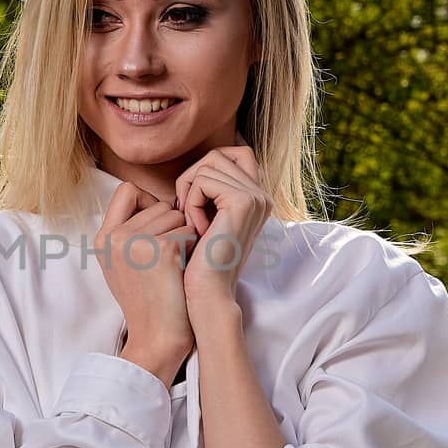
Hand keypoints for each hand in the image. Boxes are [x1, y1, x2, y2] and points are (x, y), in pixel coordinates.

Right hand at [94, 181, 194, 381]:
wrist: (157, 338)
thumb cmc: (151, 300)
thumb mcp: (126, 262)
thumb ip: (132, 230)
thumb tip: (163, 200)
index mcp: (103, 237)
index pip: (127, 190)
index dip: (149, 203)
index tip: (158, 228)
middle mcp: (113, 236)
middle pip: (159, 203)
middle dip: (172, 226)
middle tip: (167, 261)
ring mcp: (134, 242)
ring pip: (176, 216)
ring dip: (184, 237)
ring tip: (174, 267)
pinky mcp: (159, 250)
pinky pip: (188, 230)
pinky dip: (192, 248)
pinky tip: (183, 270)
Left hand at [174, 146, 269, 309]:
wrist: (208, 294)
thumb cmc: (199, 263)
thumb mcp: (205, 221)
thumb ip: (209, 194)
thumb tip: (194, 168)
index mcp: (256, 198)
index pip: (234, 153)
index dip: (205, 167)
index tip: (191, 201)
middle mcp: (262, 195)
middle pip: (218, 155)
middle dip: (191, 177)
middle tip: (185, 212)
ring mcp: (256, 197)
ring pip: (208, 164)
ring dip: (189, 192)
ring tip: (191, 224)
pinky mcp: (243, 201)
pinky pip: (203, 180)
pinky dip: (191, 203)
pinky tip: (196, 231)